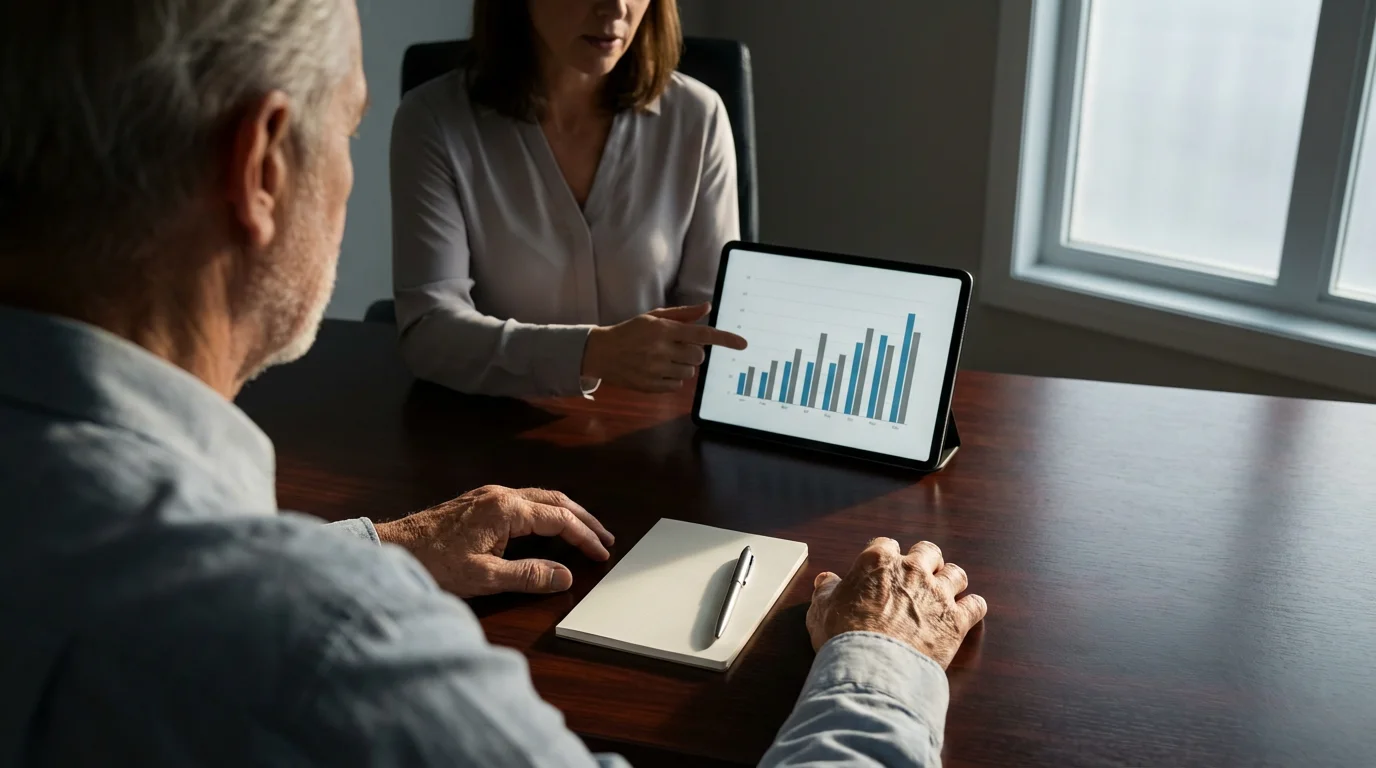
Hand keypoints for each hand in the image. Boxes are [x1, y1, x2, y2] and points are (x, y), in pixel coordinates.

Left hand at [374, 486, 613, 597]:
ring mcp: (488, 496)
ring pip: (540, 497)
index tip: (601, 553)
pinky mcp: (478, 503)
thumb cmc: (433, 563)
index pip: (559, 519)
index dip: (584, 537)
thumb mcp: (484, 577)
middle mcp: (500, 495)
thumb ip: (528, 575)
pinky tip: (548, 526)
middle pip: (555, 500)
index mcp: (506, 509)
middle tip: (605, 538)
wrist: (391, 548)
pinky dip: (546, 512)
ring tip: (585, 531)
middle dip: (583, 519)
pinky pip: (525, 501)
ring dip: (566, 513)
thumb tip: (565, 576)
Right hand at [582, 303, 747, 392]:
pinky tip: (657, 370)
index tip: (742, 344)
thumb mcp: (654, 317)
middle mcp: (662, 350)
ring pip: (690, 371)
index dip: (724, 339)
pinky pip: (678, 384)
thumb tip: (707, 307)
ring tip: (664, 358)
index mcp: (664, 330)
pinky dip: (673, 377)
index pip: (702, 334)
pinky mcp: (652, 386)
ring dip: (683, 365)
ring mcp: (657, 370)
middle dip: (693, 352)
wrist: (601, 352)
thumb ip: (683, 314)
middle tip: (677, 347)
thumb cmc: (630, 331)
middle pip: (698, 356)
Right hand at [807, 538, 986, 667]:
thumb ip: (826, 591)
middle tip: (920, 575)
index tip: (884, 568)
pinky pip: (976, 605)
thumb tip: (826, 580)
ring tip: (946, 591)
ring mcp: (938, 594)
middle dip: (926, 561)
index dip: (887, 557)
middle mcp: (912, 570)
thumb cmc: (844, 636)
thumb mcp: (821, 609)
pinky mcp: (956, 620)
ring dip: (951, 580)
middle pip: (928, 552)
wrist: (873, 666)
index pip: (887, 545)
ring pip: (956, 574)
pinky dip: (974, 607)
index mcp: (878, 561)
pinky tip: (969, 611)